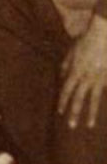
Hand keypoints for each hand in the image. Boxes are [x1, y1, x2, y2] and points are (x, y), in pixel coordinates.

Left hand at [58, 14, 106, 128]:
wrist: (102, 37)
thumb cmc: (85, 42)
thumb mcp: (70, 52)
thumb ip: (66, 65)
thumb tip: (62, 76)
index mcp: (74, 71)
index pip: (66, 90)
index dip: (63, 101)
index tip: (60, 112)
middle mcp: (85, 78)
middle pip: (78, 99)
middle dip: (74, 113)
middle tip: (71, 126)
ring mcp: (98, 80)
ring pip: (93, 100)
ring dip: (90, 114)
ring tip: (88, 125)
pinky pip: (103, 91)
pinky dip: (99, 101)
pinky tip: (97, 110)